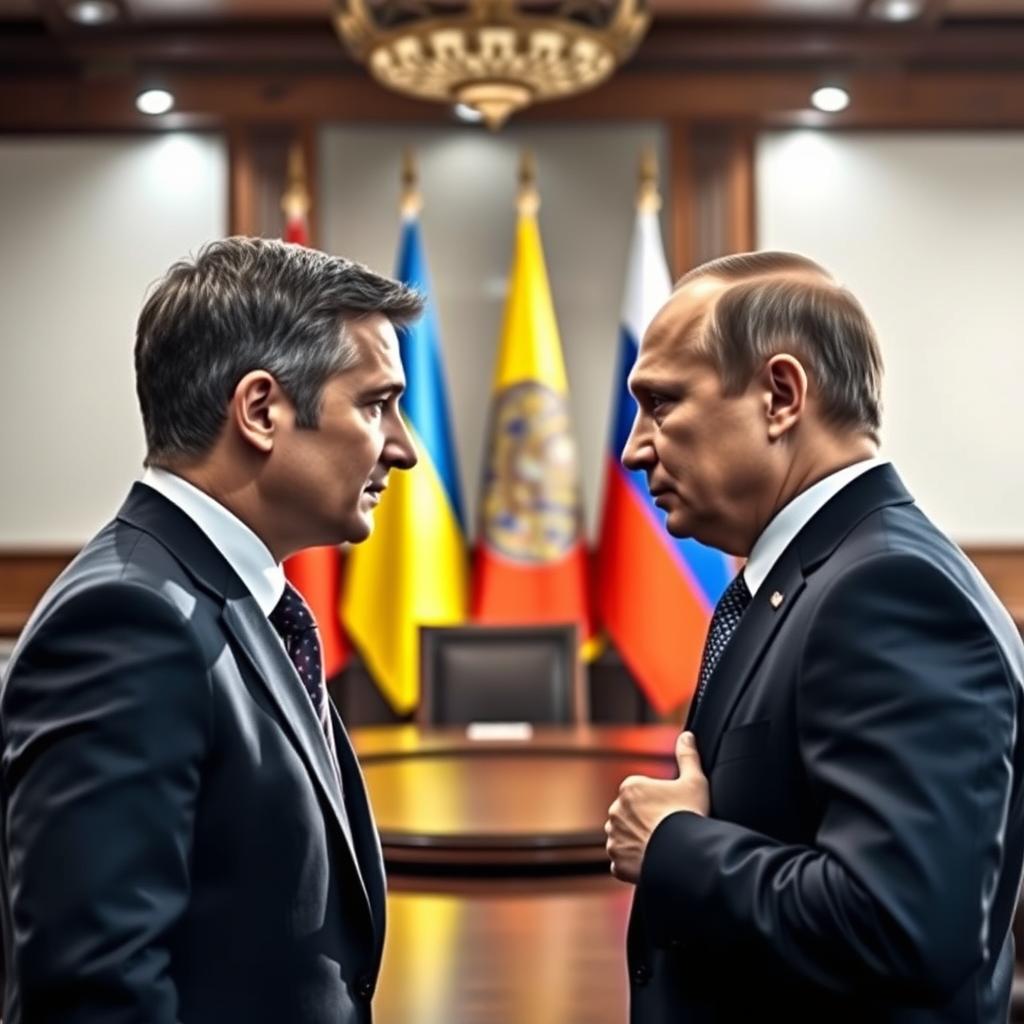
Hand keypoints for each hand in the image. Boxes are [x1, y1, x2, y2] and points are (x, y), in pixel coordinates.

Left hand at [605, 731, 708, 883]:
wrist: (683, 855)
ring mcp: (614, 837)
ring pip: (623, 837)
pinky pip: (622, 861)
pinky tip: (651, 861)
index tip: (671, 810)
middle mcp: (616, 811)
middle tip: (667, 829)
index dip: (657, 802)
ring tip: (660, 846)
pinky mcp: (617, 861)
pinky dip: (632, 863)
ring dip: (636, 841)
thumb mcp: (694, 781)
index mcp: (630, 788)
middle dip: (643, 821)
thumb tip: (687, 736)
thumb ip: (688, 756)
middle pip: (629, 814)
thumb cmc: (689, 816)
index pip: (639, 793)